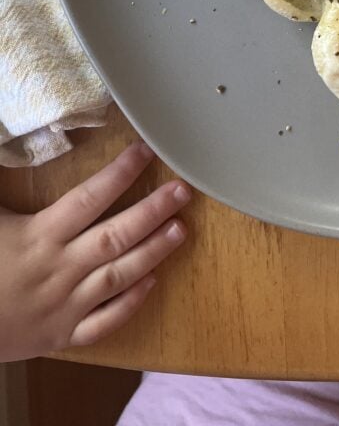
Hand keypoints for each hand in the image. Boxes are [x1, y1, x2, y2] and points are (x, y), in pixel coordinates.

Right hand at [0, 141, 190, 361]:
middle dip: (152, 211)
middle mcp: (59, 269)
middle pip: (114, 236)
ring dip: (152, 252)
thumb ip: (2, 173)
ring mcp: (64, 305)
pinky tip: (152, 282)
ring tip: (181, 229)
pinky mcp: (63, 335)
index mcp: (39, 235)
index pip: (89, 198)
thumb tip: (12, 140)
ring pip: (117, 277)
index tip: (146, 151)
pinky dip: (130, 304)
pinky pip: (103, 322)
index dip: (120, 173)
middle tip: (183, 190)